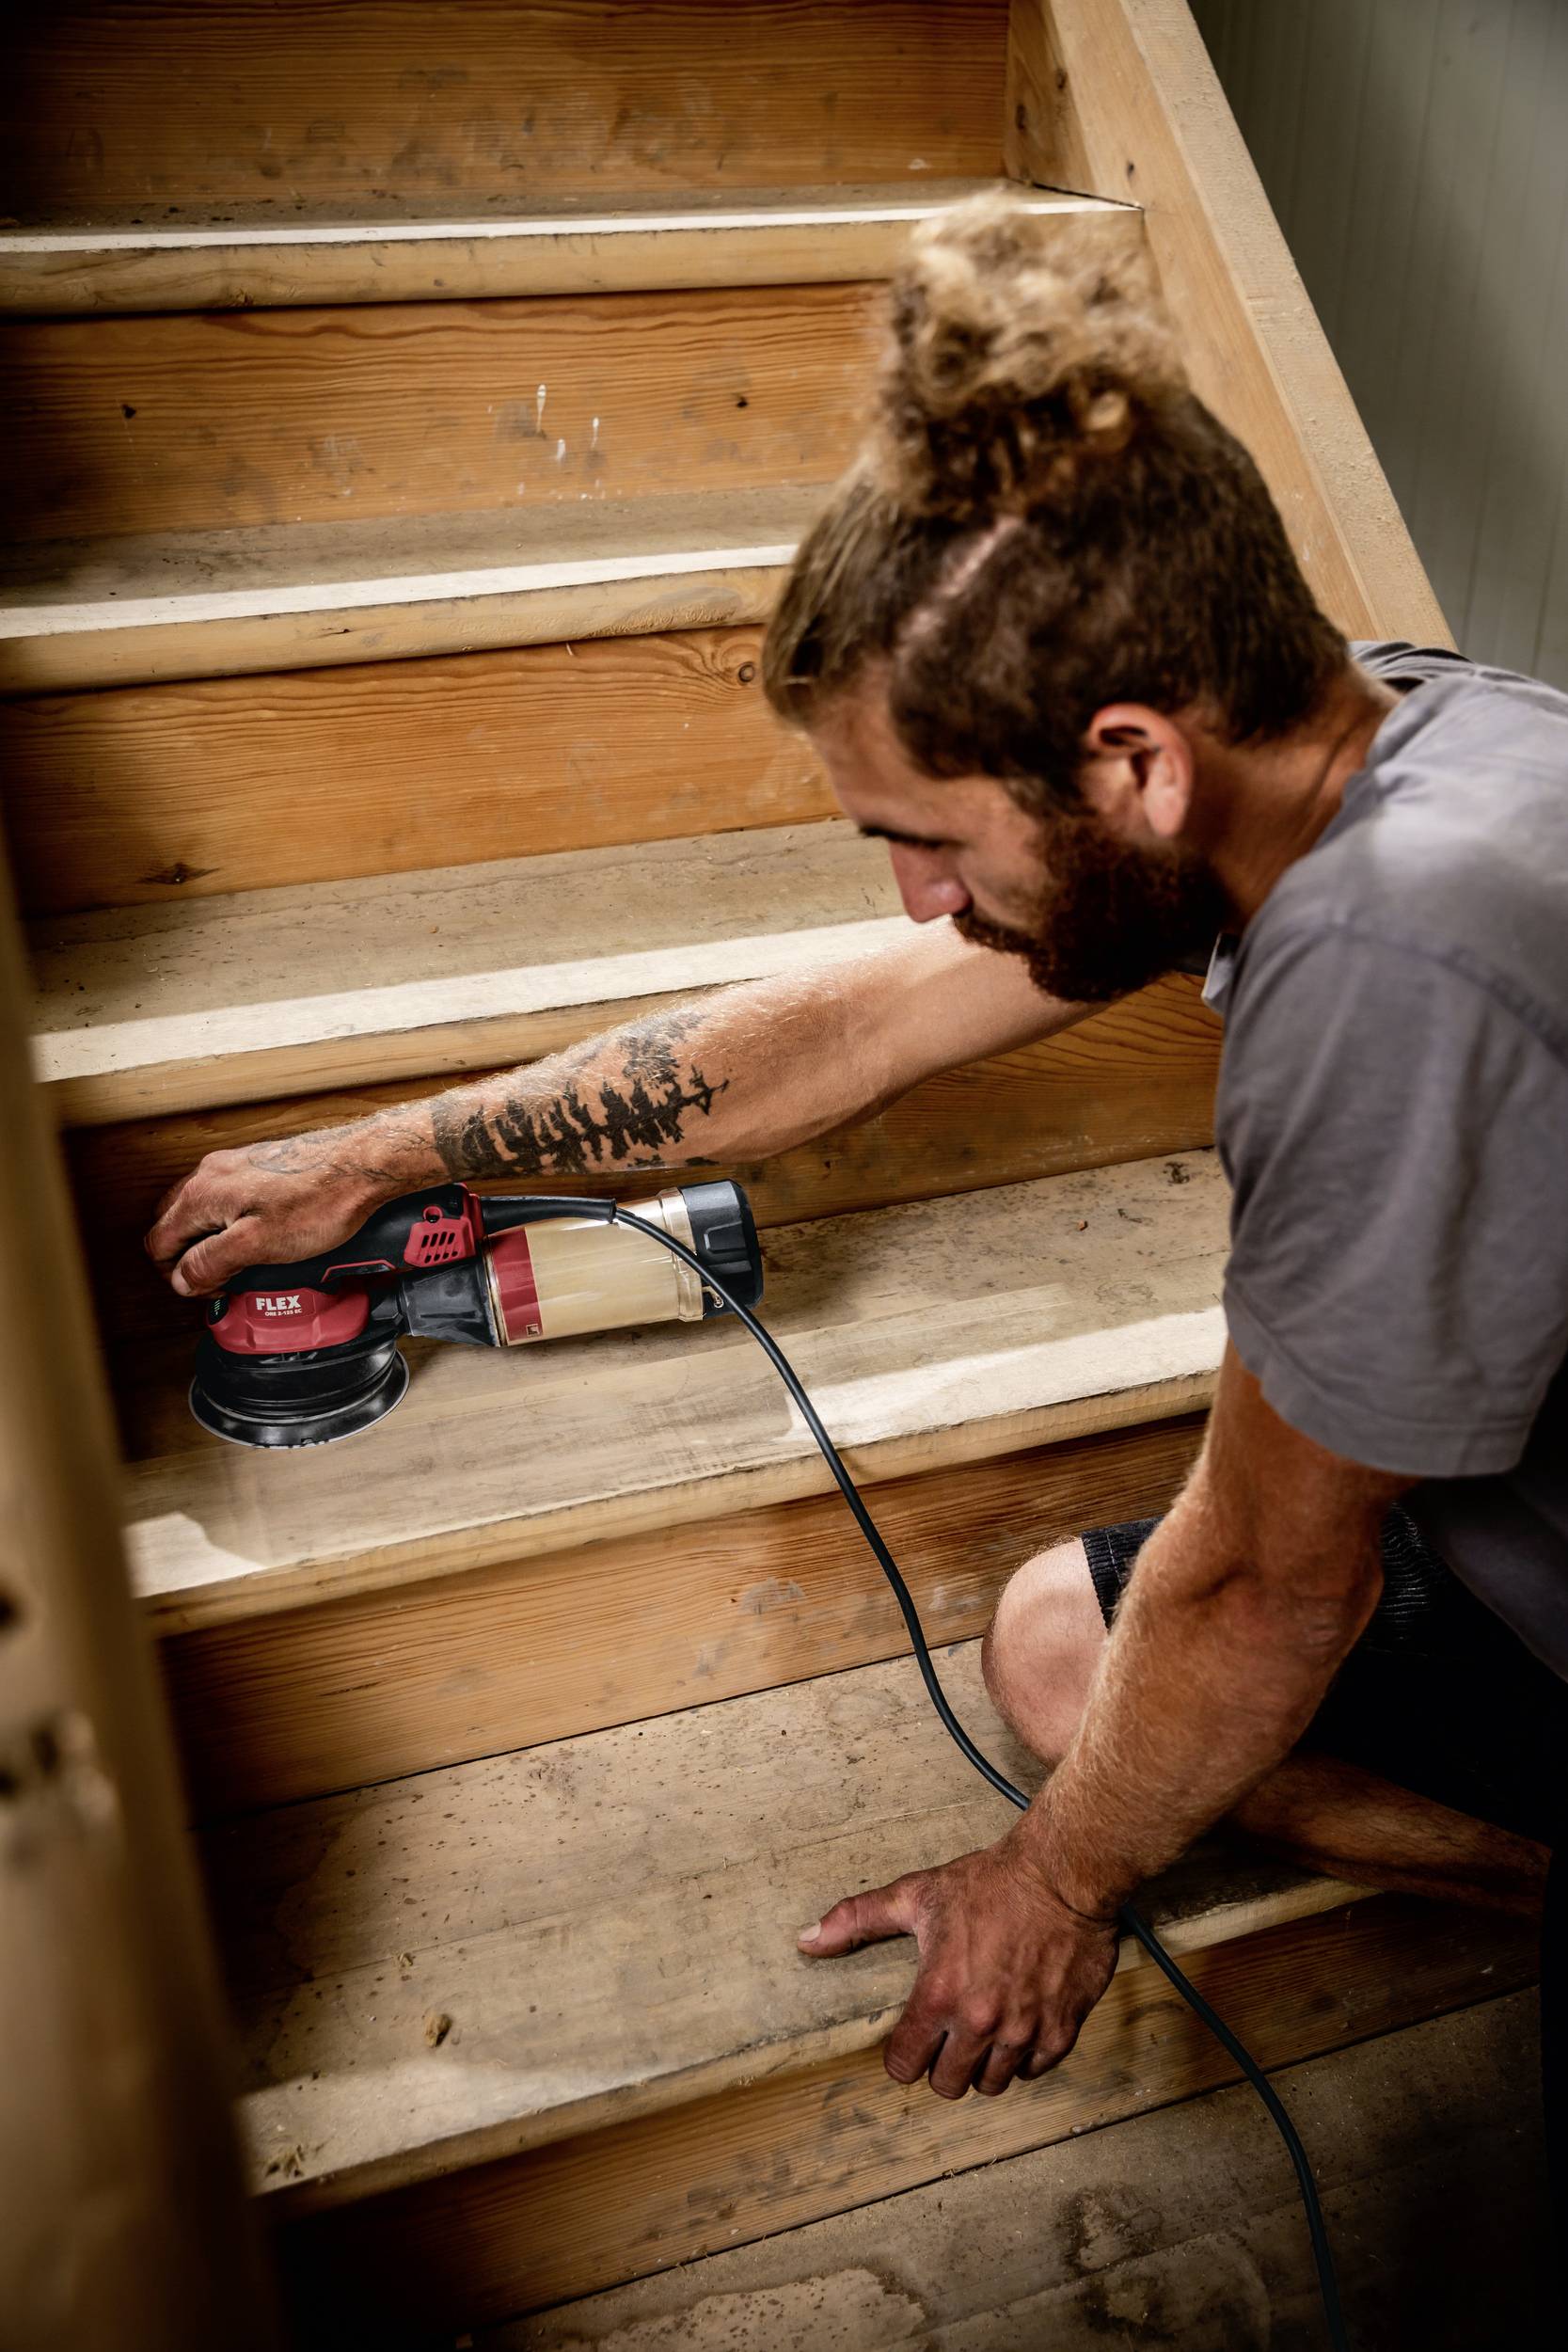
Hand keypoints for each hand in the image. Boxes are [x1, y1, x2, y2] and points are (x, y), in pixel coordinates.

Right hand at [145, 1129, 394, 1296]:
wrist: (361, 1165)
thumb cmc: (319, 1202)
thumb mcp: (257, 1244)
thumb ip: (210, 1263)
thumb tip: (180, 1280)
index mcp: (201, 1194)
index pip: (158, 1242)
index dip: (176, 1275)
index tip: (207, 1289)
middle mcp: (210, 1174)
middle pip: (173, 1224)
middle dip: (187, 1257)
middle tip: (218, 1279)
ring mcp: (233, 1166)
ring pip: (200, 1211)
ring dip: (209, 1240)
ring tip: (239, 1263)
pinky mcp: (257, 1166)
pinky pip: (226, 1199)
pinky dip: (230, 1222)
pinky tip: (258, 1237)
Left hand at [797, 1828, 1117, 2098]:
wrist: (1062, 1875)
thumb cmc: (990, 1883)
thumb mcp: (917, 1894)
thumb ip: (858, 1920)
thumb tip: (808, 1940)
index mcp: (939, 1995)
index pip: (905, 2065)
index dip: (903, 2054)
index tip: (911, 2038)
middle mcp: (981, 2022)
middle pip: (948, 2084)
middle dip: (942, 2064)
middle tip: (949, 2036)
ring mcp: (1024, 2031)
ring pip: (993, 2084)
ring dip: (984, 2064)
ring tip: (983, 2031)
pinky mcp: (1061, 2030)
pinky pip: (1034, 2070)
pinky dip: (1024, 2057)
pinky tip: (1018, 2026)